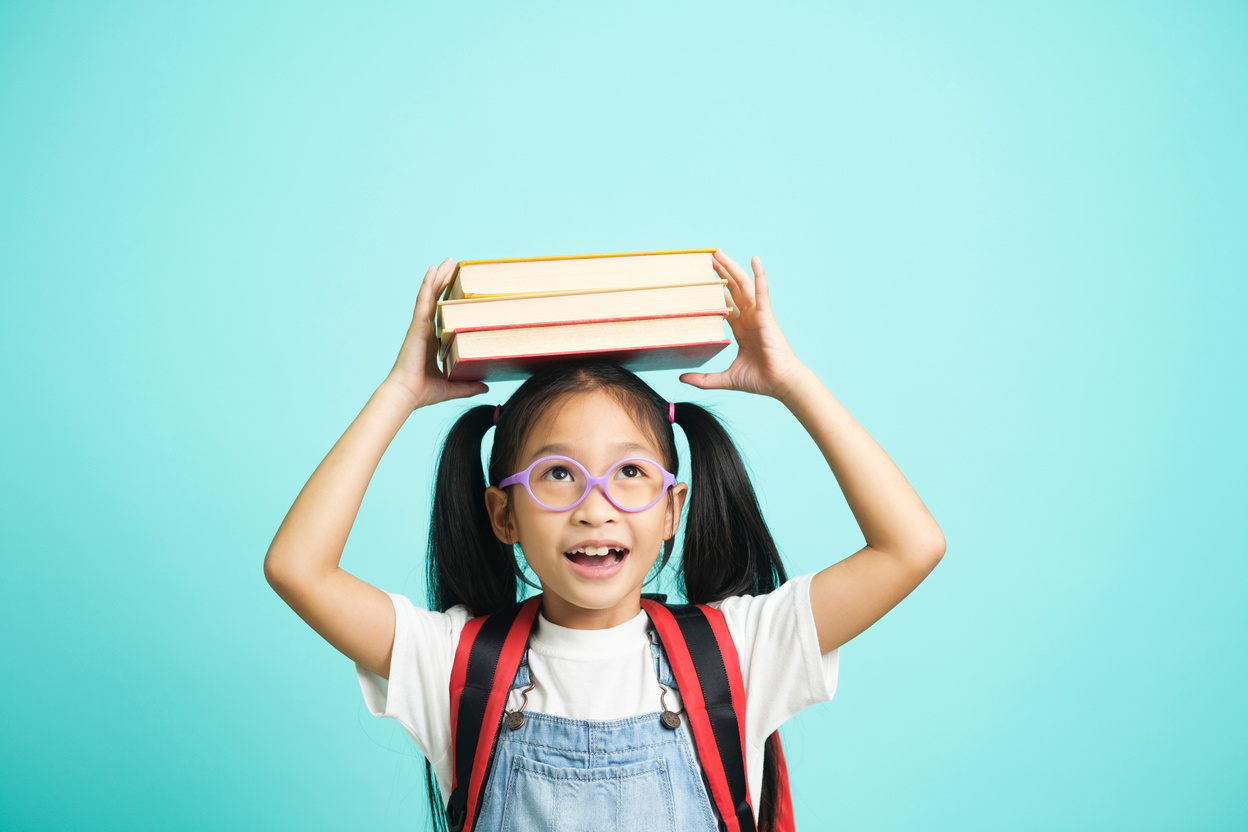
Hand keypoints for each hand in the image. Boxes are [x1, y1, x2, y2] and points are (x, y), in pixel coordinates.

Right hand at [382, 257, 488, 409]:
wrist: (406, 395)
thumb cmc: (424, 392)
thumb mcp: (453, 386)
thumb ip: (469, 386)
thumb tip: (487, 387)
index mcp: (432, 341)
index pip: (442, 314)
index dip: (448, 299)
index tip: (458, 286)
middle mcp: (426, 330)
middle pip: (436, 300)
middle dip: (444, 281)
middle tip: (452, 263)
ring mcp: (420, 326)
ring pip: (430, 296)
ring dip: (438, 277)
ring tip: (446, 261)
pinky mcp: (417, 327)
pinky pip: (423, 301)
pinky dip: (427, 285)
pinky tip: (432, 270)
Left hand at [680, 249, 807, 399]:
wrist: (781, 384)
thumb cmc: (760, 380)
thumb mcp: (725, 378)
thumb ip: (704, 379)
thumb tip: (681, 378)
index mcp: (741, 329)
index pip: (726, 304)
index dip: (715, 291)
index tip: (702, 279)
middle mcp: (749, 318)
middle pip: (733, 289)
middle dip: (721, 272)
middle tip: (708, 257)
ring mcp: (758, 315)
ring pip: (743, 286)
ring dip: (732, 268)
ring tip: (719, 253)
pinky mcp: (766, 316)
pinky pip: (762, 292)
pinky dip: (759, 275)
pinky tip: (755, 259)